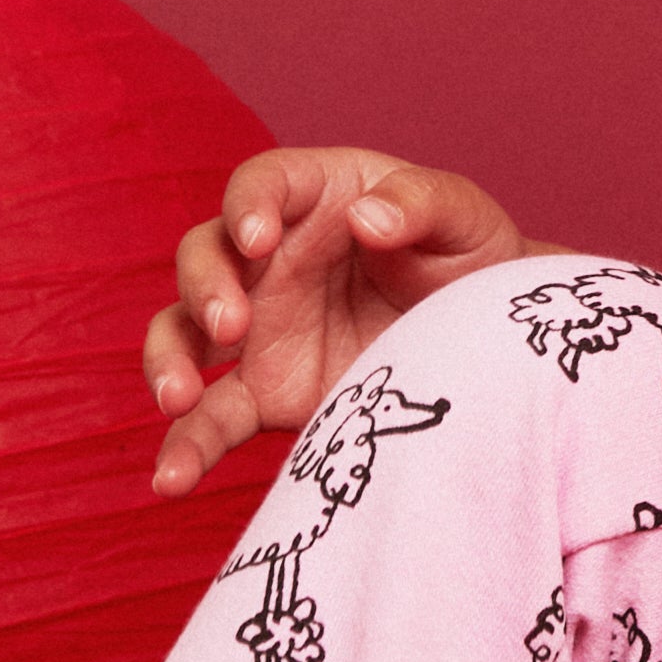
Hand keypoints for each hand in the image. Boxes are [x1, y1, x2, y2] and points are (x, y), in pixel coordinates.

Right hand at [145, 150, 528, 494]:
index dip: (247, 205)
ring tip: (180, 399)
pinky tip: (173, 477)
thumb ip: (421, 202)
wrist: (492, 347)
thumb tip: (367, 217)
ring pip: (185, 332)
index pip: (260, 184)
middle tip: (232, 324)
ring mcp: (260, 327)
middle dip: (204, 287)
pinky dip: (186, 446)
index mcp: (315, 198)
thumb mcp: (465, 218)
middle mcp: (272, 259)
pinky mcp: (265, 392)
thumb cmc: (474, 261)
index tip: (258, 239)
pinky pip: (211, 418)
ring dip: (169, 360)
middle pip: (205, 256)